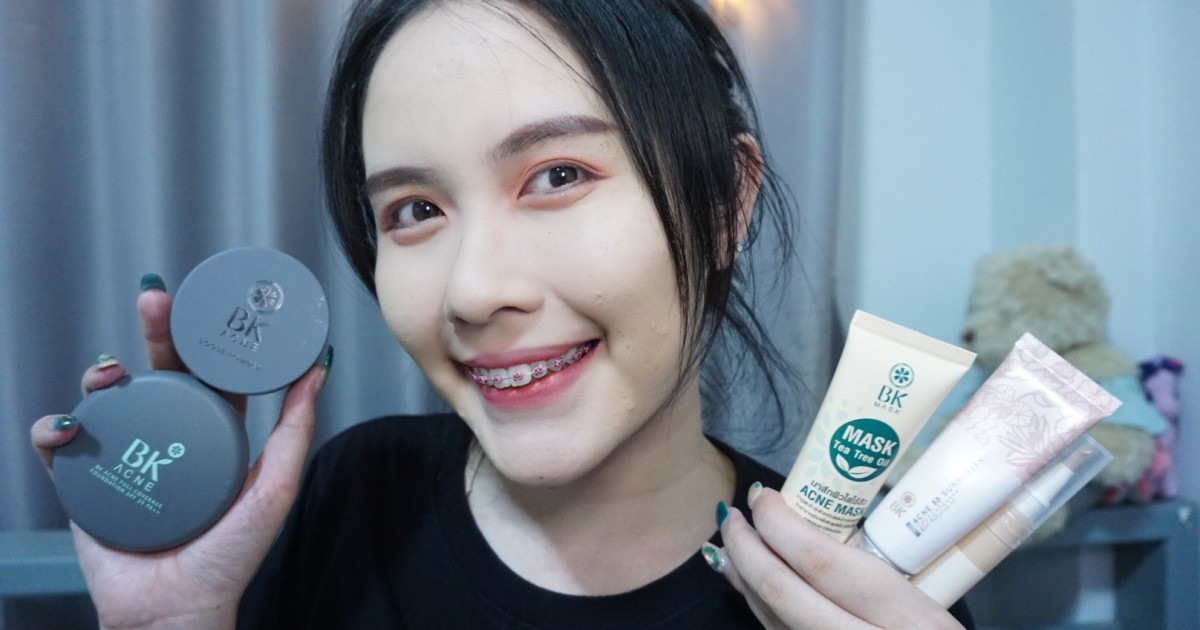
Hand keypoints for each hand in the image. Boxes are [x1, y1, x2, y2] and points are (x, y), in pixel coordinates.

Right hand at [30, 281, 330, 629]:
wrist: (174, 611)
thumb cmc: (230, 558)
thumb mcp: (275, 488)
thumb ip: (296, 429)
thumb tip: (320, 366)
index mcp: (214, 432)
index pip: (209, 371)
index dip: (205, 334)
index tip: (208, 298)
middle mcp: (168, 436)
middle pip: (158, 369)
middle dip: (154, 330)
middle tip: (155, 297)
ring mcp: (125, 455)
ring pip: (107, 397)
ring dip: (102, 372)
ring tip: (110, 373)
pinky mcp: (85, 482)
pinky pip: (61, 446)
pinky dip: (55, 428)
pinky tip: (67, 425)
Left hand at [711, 486, 960, 629]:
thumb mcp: (926, 606)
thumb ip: (868, 571)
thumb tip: (804, 525)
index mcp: (903, 618)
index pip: (821, 562)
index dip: (779, 524)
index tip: (763, 496)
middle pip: (782, 591)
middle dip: (745, 548)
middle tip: (731, 516)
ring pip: (770, 618)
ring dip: (740, 577)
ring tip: (727, 544)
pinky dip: (756, 606)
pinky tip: (743, 585)